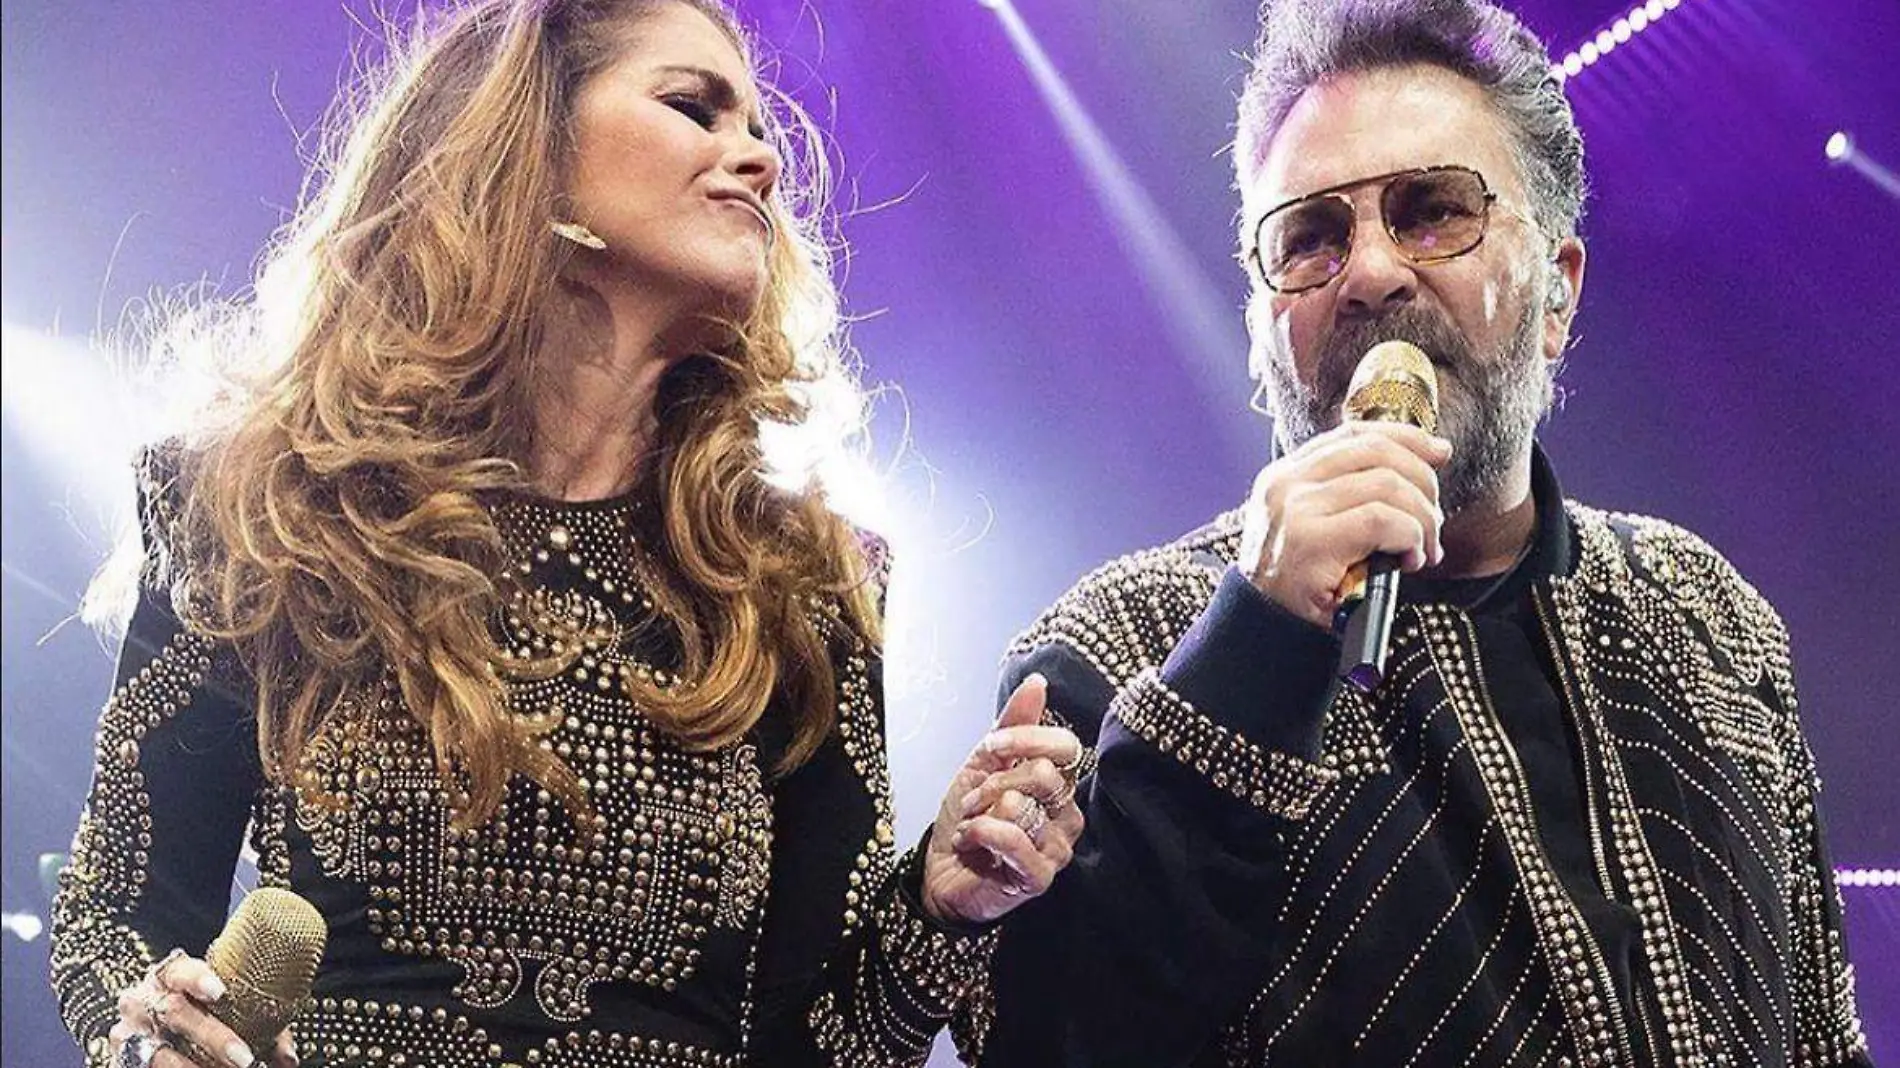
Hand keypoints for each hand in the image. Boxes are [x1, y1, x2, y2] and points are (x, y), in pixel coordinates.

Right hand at [110, 949, 296, 1067]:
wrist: (152, 1025)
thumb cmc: (197, 1012)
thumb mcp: (223, 1010)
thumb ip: (259, 1028)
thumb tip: (288, 1058)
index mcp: (168, 976)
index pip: (179, 969)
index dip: (198, 978)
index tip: (221, 992)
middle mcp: (142, 1000)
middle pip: (175, 1012)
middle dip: (213, 1037)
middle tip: (245, 1058)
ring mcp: (128, 1032)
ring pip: (159, 1052)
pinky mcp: (123, 1059)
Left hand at [920, 674, 1085, 925]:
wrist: (941, 869)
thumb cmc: (968, 816)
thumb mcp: (984, 762)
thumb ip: (1013, 725)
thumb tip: (1038, 683)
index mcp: (1058, 783)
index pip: (1066, 746)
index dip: (1026, 739)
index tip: (992, 745)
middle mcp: (1066, 814)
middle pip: (1042, 775)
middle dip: (993, 782)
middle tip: (974, 800)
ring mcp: (1057, 848)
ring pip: (1021, 806)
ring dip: (979, 812)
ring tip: (972, 825)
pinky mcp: (1039, 877)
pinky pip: (1012, 839)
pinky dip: (980, 833)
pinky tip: (971, 842)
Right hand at [1239, 421, 1451, 628]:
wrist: (1264, 631)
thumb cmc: (1303, 585)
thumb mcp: (1319, 526)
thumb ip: (1351, 494)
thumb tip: (1425, 458)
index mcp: (1287, 475)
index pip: (1354, 434)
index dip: (1405, 437)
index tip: (1439, 452)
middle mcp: (1287, 483)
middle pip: (1377, 452)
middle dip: (1423, 482)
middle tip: (1435, 522)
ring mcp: (1295, 509)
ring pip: (1387, 485)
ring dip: (1423, 519)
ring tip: (1423, 550)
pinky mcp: (1310, 541)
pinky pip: (1382, 521)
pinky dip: (1410, 537)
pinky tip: (1409, 559)